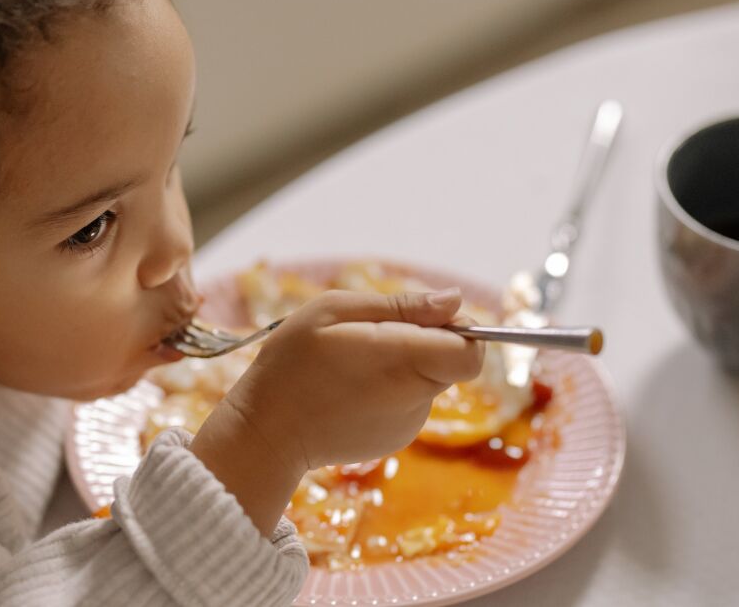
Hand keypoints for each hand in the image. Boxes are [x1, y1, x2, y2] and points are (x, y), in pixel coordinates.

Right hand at [189, 288, 483, 534]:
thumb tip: (455, 300)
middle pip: (451, 362)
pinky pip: (408, 402)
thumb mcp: (334, 311)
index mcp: (404, 359)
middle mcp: (415, 396)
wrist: (266, 432)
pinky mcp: (395, 439)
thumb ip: (401, 305)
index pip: (472, 350)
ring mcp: (409, 423)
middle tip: (370, 338)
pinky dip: (388, 390)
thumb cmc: (292, 363)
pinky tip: (348, 390)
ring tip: (350, 366)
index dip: (459, 330)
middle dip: (423, 342)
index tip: (422, 319)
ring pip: (429, 381)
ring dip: (403, 366)